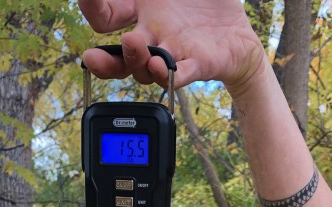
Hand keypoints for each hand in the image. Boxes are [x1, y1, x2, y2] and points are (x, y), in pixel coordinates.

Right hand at [78, 0, 266, 95]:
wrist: (239, 29)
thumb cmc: (205, 2)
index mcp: (142, 11)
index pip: (106, 17)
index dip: (92, 7)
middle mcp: (152, 37)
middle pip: (118, 58)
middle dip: (103, 61)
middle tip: (93, 56)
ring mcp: (173, 53)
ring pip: (143, 69)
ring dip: (134, 60)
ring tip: (132, 44)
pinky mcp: (198, 64)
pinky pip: (179, 75)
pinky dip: (167, 74)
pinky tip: (160, 66)